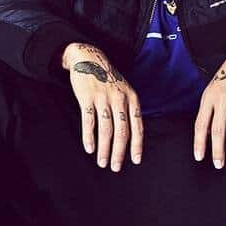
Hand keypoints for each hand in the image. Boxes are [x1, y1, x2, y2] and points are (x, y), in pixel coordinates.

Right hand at [62, 43, 142, 171]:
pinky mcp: (87, 98)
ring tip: (102, 162)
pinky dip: (89, 137)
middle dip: (119, 152)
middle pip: (122, 132)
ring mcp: (103, 98)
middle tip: (116, 167)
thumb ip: (129, 109)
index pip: (137, 126)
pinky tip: (89, 148)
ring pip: (106, 130)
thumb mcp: (125, 90)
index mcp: (132, 98)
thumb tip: (132, 136)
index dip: (137, 145)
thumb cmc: (108, 78)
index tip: (135, 160)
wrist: (89, 58)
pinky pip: (89, 121)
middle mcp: (120, 99)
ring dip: (104, 149)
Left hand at [193, 42, 225, 167]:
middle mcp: (222, 99)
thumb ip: (210, 109)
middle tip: (218, 165)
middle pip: (218, 130)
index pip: (201, 124)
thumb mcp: (213, 88)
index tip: (199, 157)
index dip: (200, 142)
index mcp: (209, 97)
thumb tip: (208, 133)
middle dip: (217, 150)